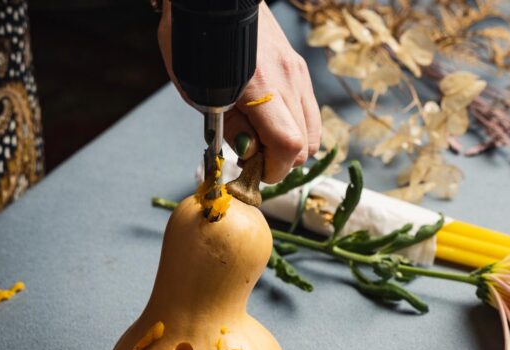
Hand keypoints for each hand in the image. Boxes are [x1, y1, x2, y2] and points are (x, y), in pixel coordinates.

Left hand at [159, 2, 321, 183]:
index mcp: (261, 88)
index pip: (287, 145)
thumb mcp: (200, 91)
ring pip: (312, 132)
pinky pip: (308, 112)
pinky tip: (270, 122)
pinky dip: (295, 127)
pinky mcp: (299, 68)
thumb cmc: (197, 41)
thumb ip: (230, 127)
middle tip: (253, 157)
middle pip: (304, 146)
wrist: (216, 0)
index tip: (252, 172)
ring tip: (261, 139)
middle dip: (280, 162)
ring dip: (290, 146)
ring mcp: (298, 73)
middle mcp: (287, 80)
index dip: (273, 169)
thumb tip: (251, 154)